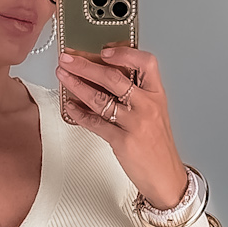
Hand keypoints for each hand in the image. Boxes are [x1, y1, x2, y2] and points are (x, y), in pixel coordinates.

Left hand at [56, 45, 186, 209]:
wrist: (165, 176)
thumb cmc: (156, 145)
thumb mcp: (154, 112)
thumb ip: (135, 94)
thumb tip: (104, 75)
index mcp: (157, 94)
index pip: (146, 62)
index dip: (124, 53)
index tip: (103, 50)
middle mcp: (147, 106)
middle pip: (114, 77)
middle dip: (85, 65)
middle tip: (68, 58)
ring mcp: (135, 123)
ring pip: (100, 98)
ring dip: (76, 85)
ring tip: (62, 76)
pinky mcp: (122, 141)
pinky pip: (95, 123)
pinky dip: (79, 114)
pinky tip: (70, 107)